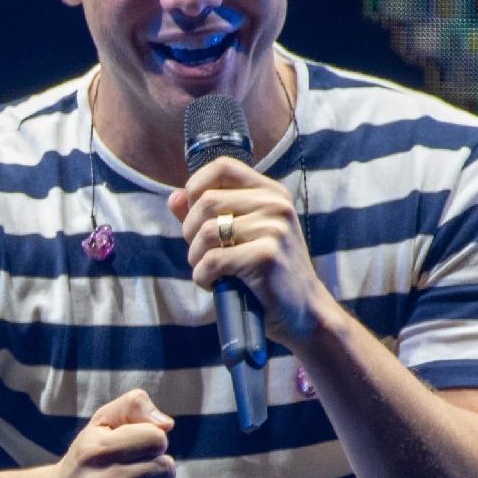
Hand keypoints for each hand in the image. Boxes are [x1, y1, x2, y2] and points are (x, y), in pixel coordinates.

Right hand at [24, 389, 181, 477]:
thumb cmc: (86, 460)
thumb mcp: (100, 424)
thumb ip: (133, 406)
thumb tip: (167, 425)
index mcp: (95, 450)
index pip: (156, 438)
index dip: (151, 439)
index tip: (134, 447)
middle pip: (167, 468)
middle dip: (158, 465)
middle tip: (137, 470)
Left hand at [167, 157, 336, 348]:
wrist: (303, 311)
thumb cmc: (267, 273)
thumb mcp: (240, 236)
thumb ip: (207, 214)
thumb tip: (174, 197)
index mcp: (270, 192)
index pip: (223, 166)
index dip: (196, 186)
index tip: (194, 214)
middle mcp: (275, 204)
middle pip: (206, 201)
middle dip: (190, 232)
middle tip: (200, 254)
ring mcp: (274, 228)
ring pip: (206, 232)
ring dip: (195, 258)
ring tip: (209, 271)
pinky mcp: (267, 255)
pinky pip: (212, 260)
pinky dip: (202, 277)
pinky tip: (214, 284)